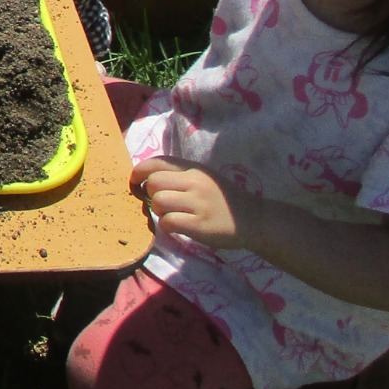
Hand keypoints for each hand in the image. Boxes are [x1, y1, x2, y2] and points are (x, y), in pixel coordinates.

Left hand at [131, 158, 259, 249]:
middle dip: (150, 194)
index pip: (157, 162)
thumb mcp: (203, 178)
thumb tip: (145, 178)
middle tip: (161, 203)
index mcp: (194, 169)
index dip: (139, 171)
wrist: (253, 219)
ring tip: (171, 214)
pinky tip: (178, 226)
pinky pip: (169, 222)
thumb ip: (179, 175)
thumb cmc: (223, 199)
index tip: (135, 181)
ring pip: (159, 202)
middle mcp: (195, 183)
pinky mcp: (200, 225)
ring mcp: (198, 204)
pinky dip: (167, 225)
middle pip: (154, 182)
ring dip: (158, 211)